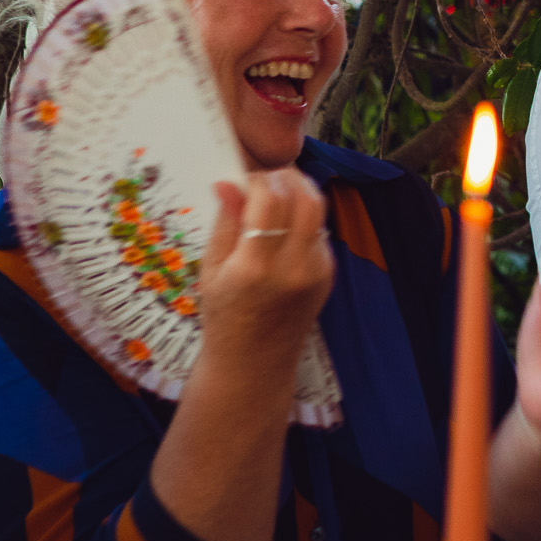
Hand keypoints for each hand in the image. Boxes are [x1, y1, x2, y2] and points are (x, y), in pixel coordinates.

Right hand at [198, 169, 334, 361]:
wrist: (254, 363)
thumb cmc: (224, 316)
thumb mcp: (211, 269)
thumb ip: (225, 222)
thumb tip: (227, 181)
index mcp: (255, 267)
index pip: (270, 201)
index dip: (258, 180)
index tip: (244, 180)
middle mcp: (292, 268)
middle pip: (307, 199)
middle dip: (288, 178)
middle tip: (267, 178)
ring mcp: (316, 272)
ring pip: (318, 212)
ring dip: (299, 194)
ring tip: (275, 197)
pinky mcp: (328, 275)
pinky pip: (319, 232)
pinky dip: (303, 219)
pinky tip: (283, 228)